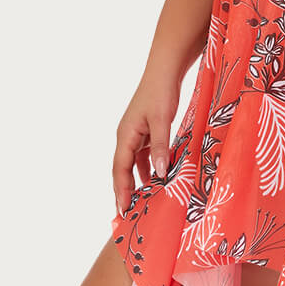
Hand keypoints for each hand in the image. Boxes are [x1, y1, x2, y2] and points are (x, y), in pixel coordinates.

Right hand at [112, 74, 180, 218]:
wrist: (165, 71)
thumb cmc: (161, 93)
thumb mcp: (162, 121)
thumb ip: (160, 147)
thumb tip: (160, 173)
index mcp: (125, 136)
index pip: (120, 169)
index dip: (121, 190)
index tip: (122, 210)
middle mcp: (127, 137)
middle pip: (122, 170)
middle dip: (124, 191)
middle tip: (127, 214)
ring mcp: (136, 134)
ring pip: (134, 164)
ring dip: (138, 182)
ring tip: (143, 203)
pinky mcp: (146, 132)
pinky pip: (144, 156)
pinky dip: (149, 169)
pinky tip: (157, 180)